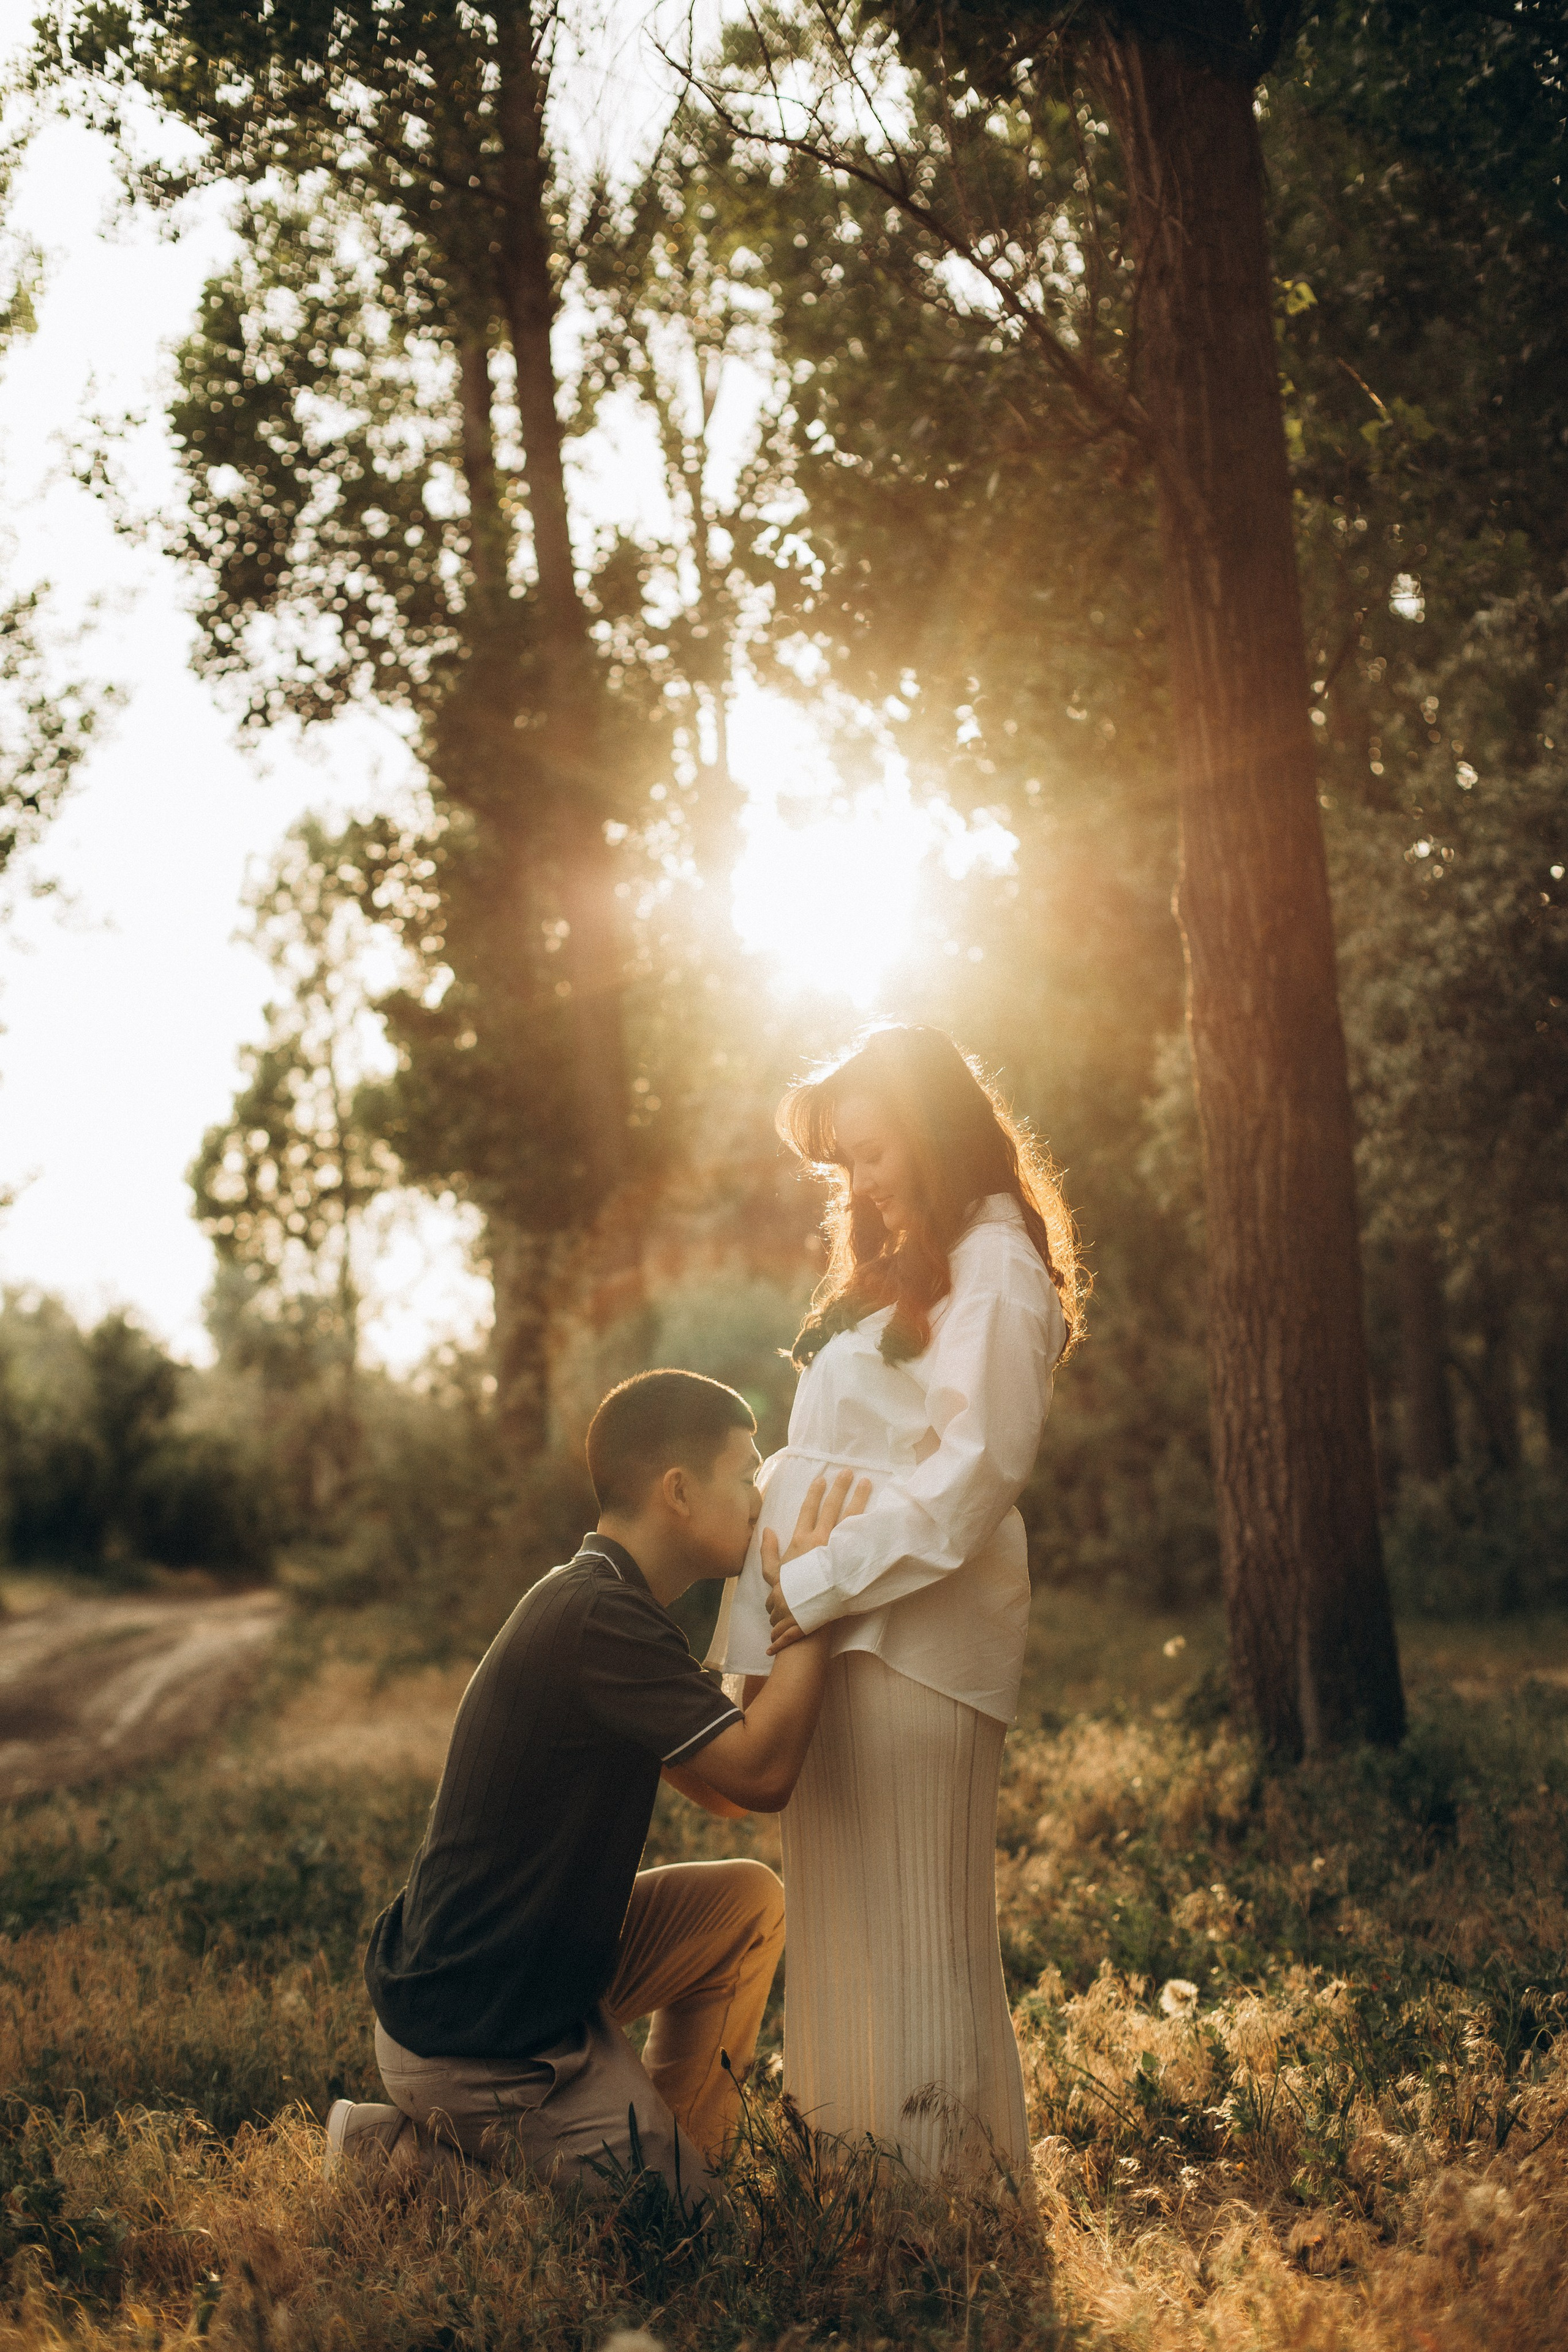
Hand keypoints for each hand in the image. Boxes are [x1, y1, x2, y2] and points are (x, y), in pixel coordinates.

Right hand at [761, 1468, 870, 1654]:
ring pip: (849, 1517)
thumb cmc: (788, 1596)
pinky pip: (861, 1537)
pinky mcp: (849, 1560)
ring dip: (857, 1498)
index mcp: (800, 1541)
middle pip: (831, 1508)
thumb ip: (769, 1551)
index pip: (808, 1510)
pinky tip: (877, 1514)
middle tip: (847, 1472)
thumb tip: (767, 1530)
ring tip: (866, 1483)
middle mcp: (819, 1540)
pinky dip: (868, 1524)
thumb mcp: (772, 1574)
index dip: (814, 1494)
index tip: (821, 1479)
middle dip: (839, 1488)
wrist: (805, 1615)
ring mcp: (836, 1549)